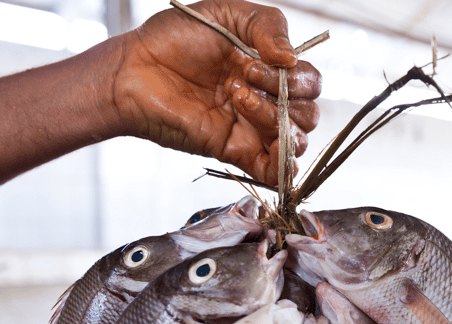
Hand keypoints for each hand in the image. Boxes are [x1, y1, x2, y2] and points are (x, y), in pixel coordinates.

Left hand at [113, 0, 321, 184]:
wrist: (133, 71)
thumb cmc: (172, 39)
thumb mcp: (225, 13)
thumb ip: (267, 25)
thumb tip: (292, 58)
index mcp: (269, 69)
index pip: (310, 82)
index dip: (295, 76)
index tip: (252, 62)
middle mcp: (266, 100)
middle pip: (309, 113)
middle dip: (285, 97)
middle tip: (242, 80)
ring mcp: (252, 128)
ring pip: (297, 140)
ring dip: (276, 121)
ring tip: (237, 101)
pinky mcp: (235, 151)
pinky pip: (276, 172)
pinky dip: (284, 168)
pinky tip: (271, 146)